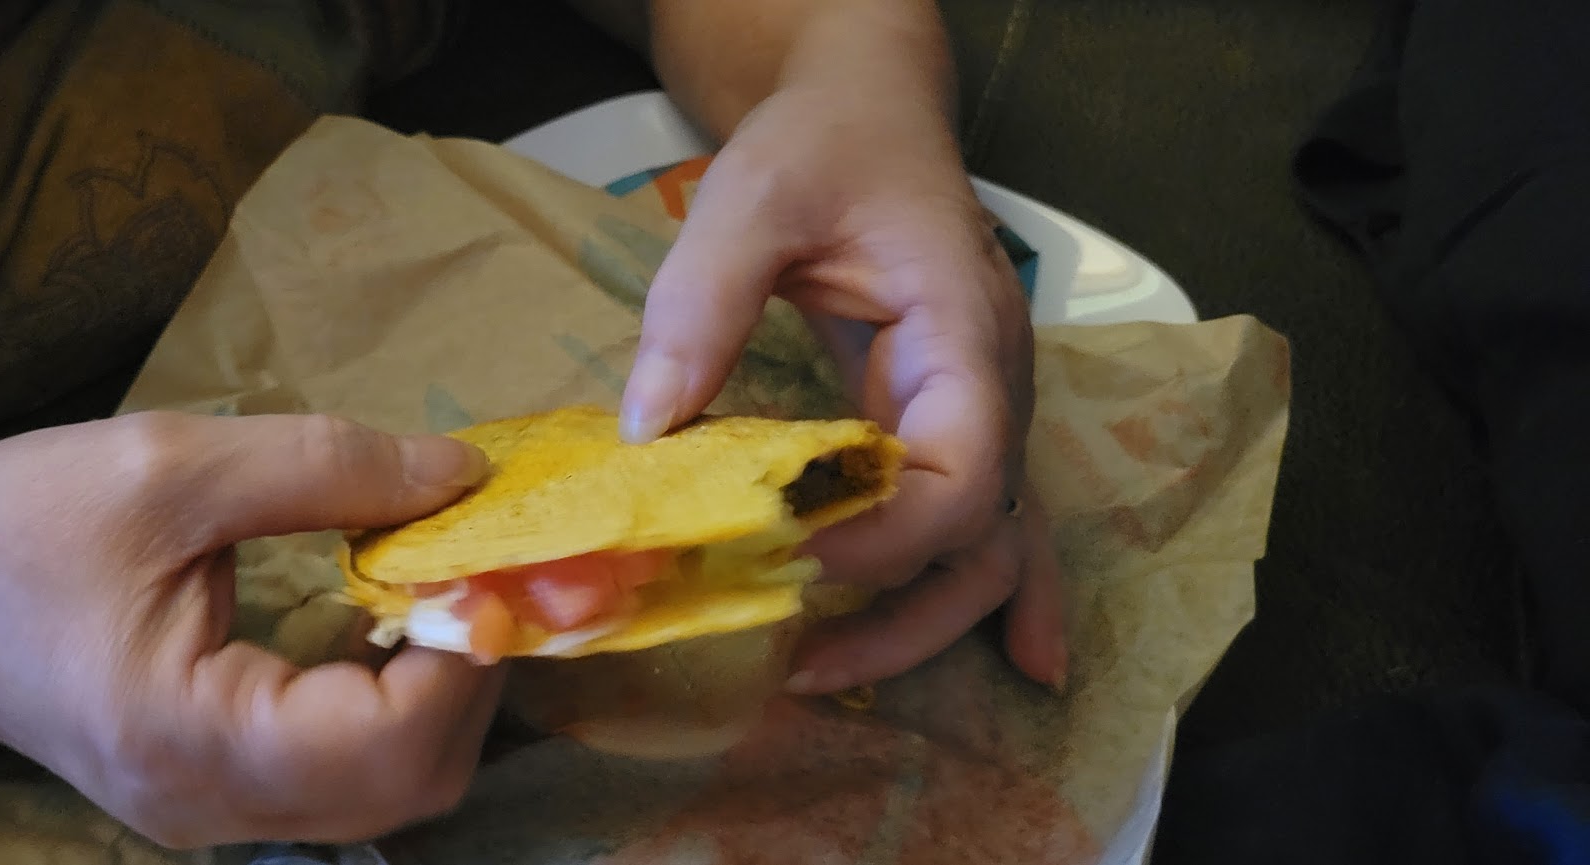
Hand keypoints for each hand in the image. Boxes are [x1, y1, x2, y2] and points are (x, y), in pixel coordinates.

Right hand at [0, 412, 503, 846]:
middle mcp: (213, 806)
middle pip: (413, 781)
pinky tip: (395, 621)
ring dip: (449, 689)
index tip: (494, 552)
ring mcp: (217, 813)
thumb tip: (463, 477)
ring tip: (449, 583)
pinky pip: (350, 774)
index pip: (389, 739)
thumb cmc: (13, 526)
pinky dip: (402, 703)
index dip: (468, 649)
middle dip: (476, 671)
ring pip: (393, 789)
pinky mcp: (221, 791)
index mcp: (191, 736)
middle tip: (490, 565)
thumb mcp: (169, 464)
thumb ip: (328, 468)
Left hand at [620, 84, 1067, 694]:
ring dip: (926, 621)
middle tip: (800, 667)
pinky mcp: (949, 424)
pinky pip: (990, 521)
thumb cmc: (821, 146)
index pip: (960, 462)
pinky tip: (1023, 661)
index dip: (887, 531)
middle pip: (984, 532)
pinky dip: (997, 592)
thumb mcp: (750, 197)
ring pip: (991, 545)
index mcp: (959, 327)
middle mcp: (992, 384)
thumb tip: (648, 431)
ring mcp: (981, 411)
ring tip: (832, 676)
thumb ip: (701, 303)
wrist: (869, 117)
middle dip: (902, 612)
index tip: (792, 555)